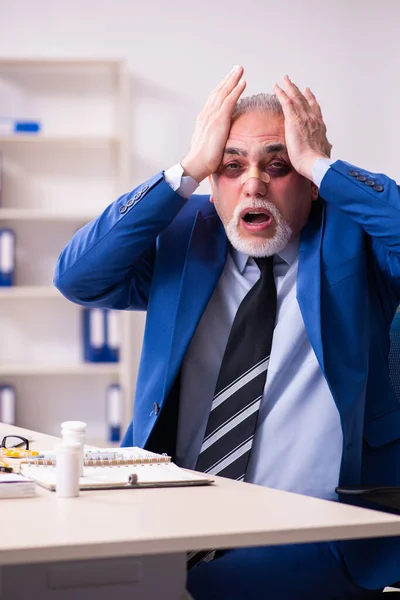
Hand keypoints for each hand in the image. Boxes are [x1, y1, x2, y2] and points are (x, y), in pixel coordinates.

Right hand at [181, 66, 245, 182]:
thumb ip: (214, 137)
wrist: (197, 164)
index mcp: (204, 119)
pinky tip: (243, 83)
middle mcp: (206, 114)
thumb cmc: (203, 160)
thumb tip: (219, 139)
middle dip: (228, 79)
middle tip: (236, 69)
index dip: (222, 89)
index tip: (229, 81)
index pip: (214, 100)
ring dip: (233, 79)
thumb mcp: (209, 144)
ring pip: (223, 93)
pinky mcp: (218, 120)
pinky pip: (229, 101)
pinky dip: (236, 90)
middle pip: (218, 92)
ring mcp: (212, 116)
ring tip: (240, 70)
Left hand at [273, 75, 331, 179]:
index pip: (315, 109)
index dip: (310, 99)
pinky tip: (276, 87)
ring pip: (295, 98)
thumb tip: (329, 146)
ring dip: (289, 87)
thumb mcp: (324, 152)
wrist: (314, 163)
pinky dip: (281, 93)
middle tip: (291, 81)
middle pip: (304, 100)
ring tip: (284, 79)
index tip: (307, 91)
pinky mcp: (294, 120)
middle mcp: (313, 118)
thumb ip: (325, 146)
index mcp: (319, 126)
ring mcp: (304, 118)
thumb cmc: (318, 162)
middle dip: (297, 90)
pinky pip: (287, 103)